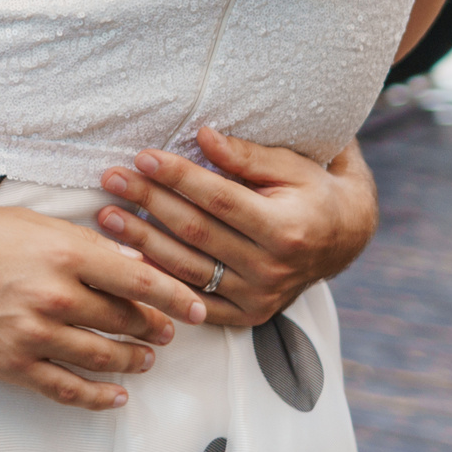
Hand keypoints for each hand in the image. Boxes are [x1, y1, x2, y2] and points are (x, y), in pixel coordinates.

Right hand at [0, 204, 207, 408]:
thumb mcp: (26, 221)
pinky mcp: (12, 365)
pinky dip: (99, 396)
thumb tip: (126, 258)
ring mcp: (34, 335)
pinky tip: (115, 395)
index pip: (140, 278)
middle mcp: (55, 295)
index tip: (199, 308)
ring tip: (145, 360)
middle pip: (126, 320)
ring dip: (133, 361)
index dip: (176, 296)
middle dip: (154, 329)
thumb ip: (78, 241)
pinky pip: (68, 389)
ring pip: (104, 357)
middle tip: (167, 333)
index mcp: (63, 251)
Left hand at [93, 127, 378, 325]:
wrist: (345, 240)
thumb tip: (202, 135)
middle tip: (112, 177)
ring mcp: (259, 297)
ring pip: (188, 268)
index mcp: (287, 228)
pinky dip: (161, 280)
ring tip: (106, 215)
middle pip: (197, 232)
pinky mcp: (247, 315)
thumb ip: (246, 156)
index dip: (180, 177)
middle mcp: (273, 268)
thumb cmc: (312, 191)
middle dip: (150, 201)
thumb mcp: (291, 166)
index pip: (220, 200)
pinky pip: (195, 300)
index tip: (144, 155)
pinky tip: (130, 257)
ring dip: (142, 240)